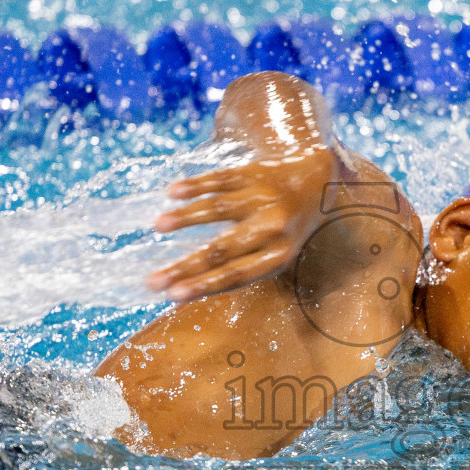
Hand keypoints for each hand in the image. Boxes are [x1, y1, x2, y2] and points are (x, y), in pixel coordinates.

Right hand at [146, 147, 335, 301]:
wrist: (316, 180)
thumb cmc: (286, 229)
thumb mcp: (277, 253)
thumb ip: (243, 269)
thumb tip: (190, 290)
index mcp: (279, 255)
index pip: (237, 275)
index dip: (204, 285)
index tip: (173, 296)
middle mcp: (272, 227)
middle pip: (223, 249)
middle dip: (186, 266)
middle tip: (153, 280)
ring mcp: (263, 197)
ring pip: (220, 208)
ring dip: (187, 217)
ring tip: (158, 226)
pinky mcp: (253, 173)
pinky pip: (221, 179)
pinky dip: (196, 185)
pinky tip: (172, 192)